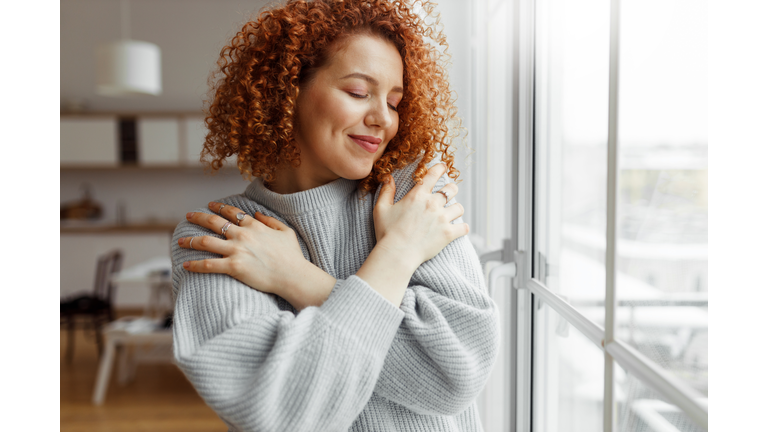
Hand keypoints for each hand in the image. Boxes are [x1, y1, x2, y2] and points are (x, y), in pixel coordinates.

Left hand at [178, 203, 313, 298]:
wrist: (293, 275)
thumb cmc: (292, 256)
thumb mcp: (286, 232)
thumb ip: (270, 220)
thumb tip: (256, 213)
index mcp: (254, 225)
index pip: (231, 212)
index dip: (218, 207)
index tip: (210, 205)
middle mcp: (242, 235)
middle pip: (214, 222)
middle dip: (198, 217)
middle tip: (188, 216)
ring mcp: (236, 251)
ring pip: (206, 242)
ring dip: (190, 241)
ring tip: (180, 241)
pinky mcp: (233, 267)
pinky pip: (208, 265)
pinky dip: (195, 265)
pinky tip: (185, 265)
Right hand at [372, 164, 468, 270]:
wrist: (397, 254)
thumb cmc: (387, 232)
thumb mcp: (381, 209)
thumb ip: (386, 191)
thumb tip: (388, 178)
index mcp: (417, 195)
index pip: (433, 175)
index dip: (440, 168)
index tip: (443, 167)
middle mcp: (432, 204)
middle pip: (451, 189)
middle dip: (451, 189)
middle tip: (448, 194)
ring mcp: (442, 218)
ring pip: (459, 207)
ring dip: (455, 209)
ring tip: (452, 213)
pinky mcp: (448, 233)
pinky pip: (463, 227)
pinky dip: (462, 228)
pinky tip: (459, 229)